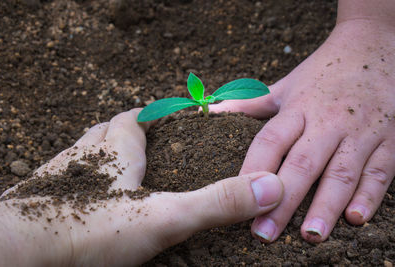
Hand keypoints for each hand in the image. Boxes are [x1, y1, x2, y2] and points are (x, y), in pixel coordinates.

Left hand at [0, 109, 282, 265]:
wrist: (17, 253)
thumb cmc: (89, 229)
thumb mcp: (165, 217)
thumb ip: (217, 202)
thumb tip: (270, 187)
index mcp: (117, 147)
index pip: (137, 118)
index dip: (154, 114)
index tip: (167, 113)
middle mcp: (87, 152)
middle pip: (109, 130)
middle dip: (128, 131)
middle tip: (146, 139)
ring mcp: (61, 174)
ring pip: (85, 151)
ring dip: (102, 152)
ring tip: (120, 164)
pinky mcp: (43, 197)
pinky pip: (65, 178)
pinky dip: (81, 179)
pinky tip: (87, 196)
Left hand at [210, 20, 394, 242]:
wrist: (374, 45)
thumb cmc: (322, 71)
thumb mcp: (285, 85)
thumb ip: (250, 103)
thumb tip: (211, 109)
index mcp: (299, 108)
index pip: (270, 141)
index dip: (252, 169)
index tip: (236, 196)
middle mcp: (328, 121)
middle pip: (302, 164)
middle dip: (282, 201)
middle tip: (264, 232)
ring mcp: (361, 131)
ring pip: (341, 172)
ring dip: (325, 206)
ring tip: (310, 236)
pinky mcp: (390, 139)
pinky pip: (381, 171)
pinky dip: (370, 196)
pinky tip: (355, 219)